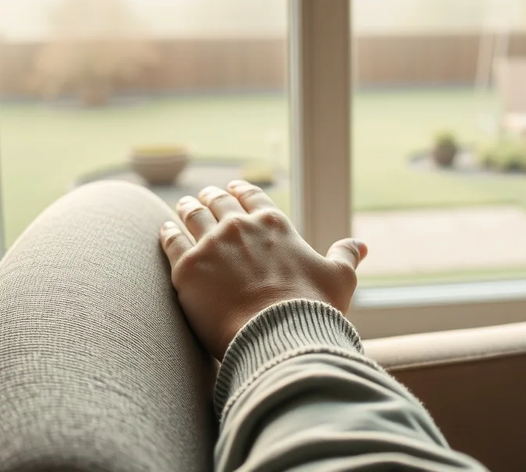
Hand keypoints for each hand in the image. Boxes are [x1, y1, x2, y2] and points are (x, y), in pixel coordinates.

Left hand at [159, 181, 367, 358]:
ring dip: (187, 208)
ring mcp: (211, 245)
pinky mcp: (186, 268)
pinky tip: (164, 230)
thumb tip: (360, 245)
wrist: (277, 336)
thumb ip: (346, 256)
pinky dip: (167, 232)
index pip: (253, 197)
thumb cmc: (313, 308)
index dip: (242, 191)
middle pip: (219, 203)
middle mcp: (240, 226)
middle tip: (204, 196)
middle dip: (211, 197)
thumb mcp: (340, 279)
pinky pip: (171, 241)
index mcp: (275, 223)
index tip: (234, 188)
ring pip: (192, 216)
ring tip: (183, 207)